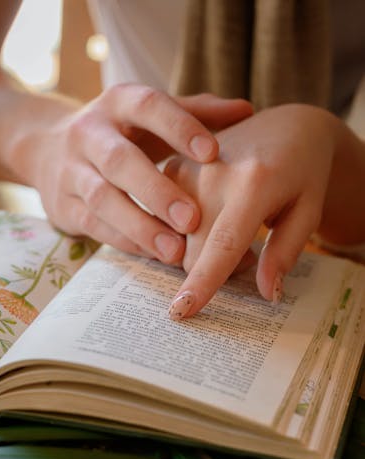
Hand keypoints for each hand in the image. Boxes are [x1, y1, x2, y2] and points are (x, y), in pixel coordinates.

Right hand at [16, 87, 251, 262]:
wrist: (46, 149)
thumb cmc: (120, 134)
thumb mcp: (151, 118)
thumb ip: (196, 113)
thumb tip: (247, 110)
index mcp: (118, 103)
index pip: (148, 107)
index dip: (179, 128)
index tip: (213, 153)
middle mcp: (89, 133)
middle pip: (119, 161)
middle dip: (156, 191)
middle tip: (192, 219)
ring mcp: (71, 171)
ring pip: (102, 199)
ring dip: (140, 226)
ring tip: (175, 251)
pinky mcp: (63, 206)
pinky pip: (94, 226)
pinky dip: (125, 241)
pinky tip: (154, 256)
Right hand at [165, 104, 344, 318]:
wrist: (286, 129)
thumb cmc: (302, 174)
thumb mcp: (307, 212)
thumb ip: (286, 253)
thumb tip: (267, 294)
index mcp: (254, 183)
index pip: (223, 245)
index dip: (203, 282)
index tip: (182, 311)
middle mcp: (213, 173)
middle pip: (194, 253)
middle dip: (216, 269)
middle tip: (250, 255)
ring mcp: (188, 168)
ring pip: (179, 241)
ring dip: (202, 249)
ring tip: (233, 229)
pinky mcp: (173, 168)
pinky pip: (169, 223)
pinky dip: (189, 231)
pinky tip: (212, 216)